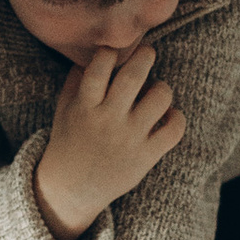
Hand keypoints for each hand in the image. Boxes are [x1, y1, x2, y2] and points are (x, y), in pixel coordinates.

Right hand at [34, 43, 185, 239]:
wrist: (73, 188)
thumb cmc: (68, 141)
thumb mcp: (63, 109)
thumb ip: (75, 80)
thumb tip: (94, 52)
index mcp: (84, 106)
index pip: (100, 68)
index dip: (110, 52)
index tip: (114, 52)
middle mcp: (108, 120)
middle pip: (134, 77)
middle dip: (145, 55)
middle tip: (147, 52)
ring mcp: (129, 138)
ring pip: (160, 98)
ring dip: (162, 87)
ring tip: (156, 89)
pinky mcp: (147, 155)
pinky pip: (174, 129)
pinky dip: (176, 117)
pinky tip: (166, 115)